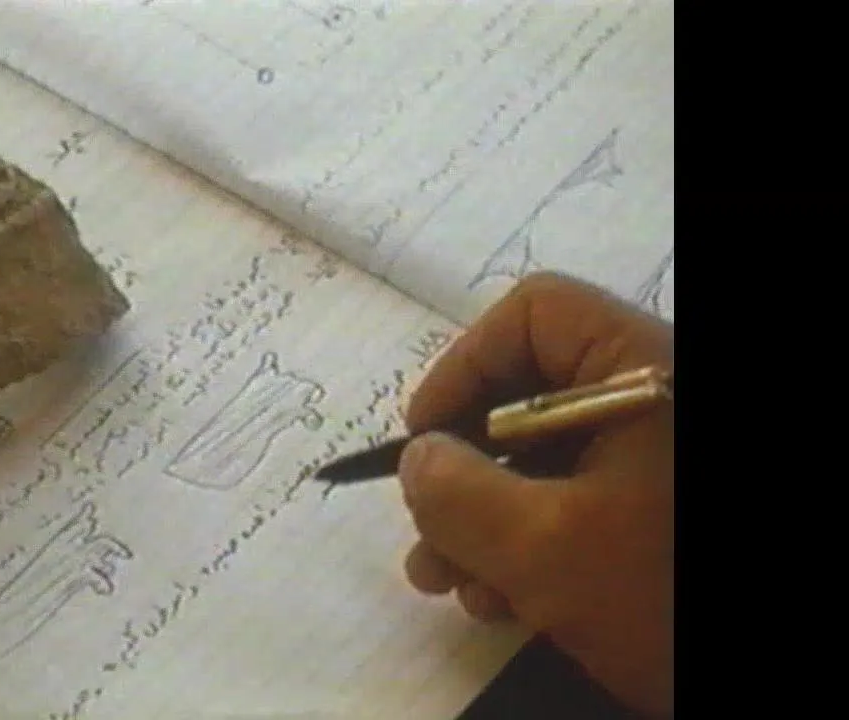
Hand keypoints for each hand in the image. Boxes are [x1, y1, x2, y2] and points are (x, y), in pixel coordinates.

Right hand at [397, 272, 672, 716]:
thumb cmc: (663, 596)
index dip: (464, 366)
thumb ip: (458, 494)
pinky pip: (576, 503)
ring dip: (481, 521)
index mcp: (646, 373)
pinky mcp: (659, 516)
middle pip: (530, 394)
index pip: (536, 316)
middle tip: (426, 529)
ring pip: (544, 460)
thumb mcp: (544, 549)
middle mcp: (653, 402)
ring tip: (447, 582)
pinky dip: (527, 546)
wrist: (768, 694)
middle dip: (463, 469)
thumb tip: (419, 458)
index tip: (425, 440)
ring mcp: (659, 462)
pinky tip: (500, 603)